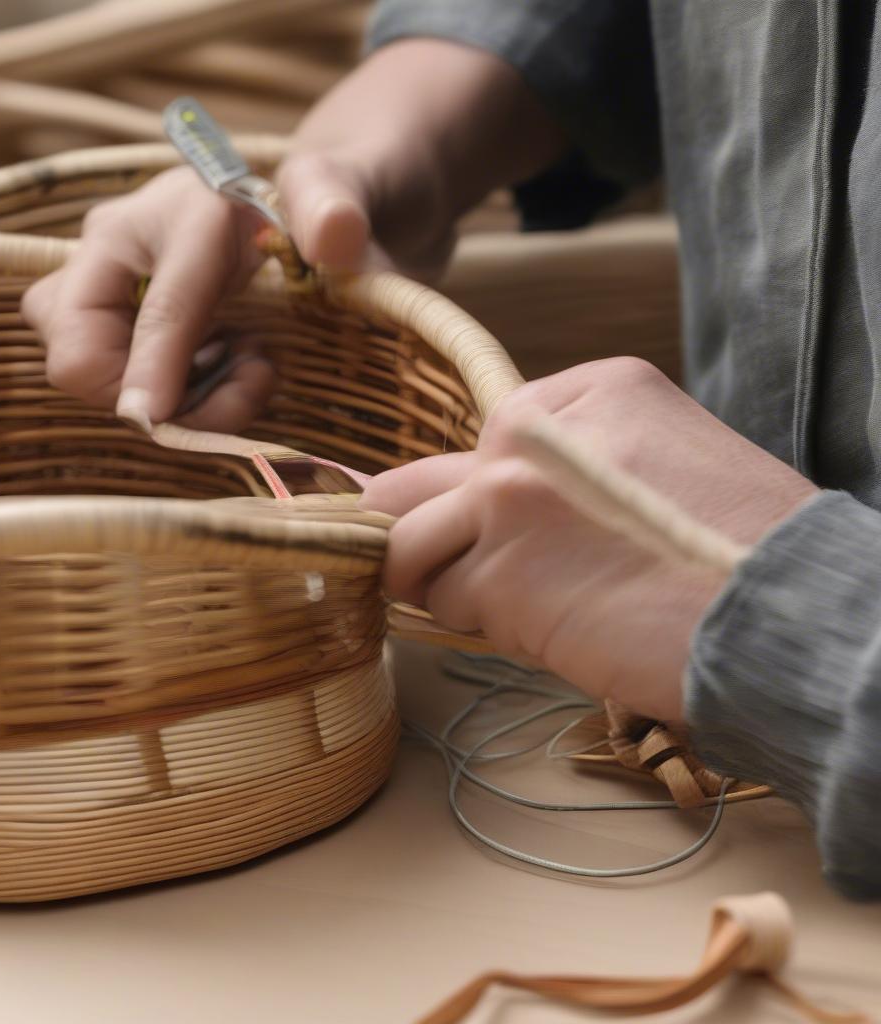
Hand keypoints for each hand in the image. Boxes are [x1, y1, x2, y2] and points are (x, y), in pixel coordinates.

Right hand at [21, 39, 561, 430]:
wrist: (301, 207)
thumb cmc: (315, 203)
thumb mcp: (331, 191)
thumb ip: (333, 205)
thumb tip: (334, 238)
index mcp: (167, 213)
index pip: (151, 313)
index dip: (153, 375)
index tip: (161, 421)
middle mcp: (114, 248)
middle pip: (76, 356)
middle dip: (155, 398)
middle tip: (246, 380)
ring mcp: (106, 285)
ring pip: (84, 372)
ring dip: (169, 401)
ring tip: (251, 366)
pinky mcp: (117, 319)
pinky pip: (116, 382)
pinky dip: (174, 397)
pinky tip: (233, 366)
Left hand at [360, 358, 818, 720]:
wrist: (786, 612)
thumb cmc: (730, 548)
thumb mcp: (647, 459)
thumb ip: (557, 465)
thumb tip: (469, 500)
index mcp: (578, 391)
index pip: (476, 449)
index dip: (483, 505)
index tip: (533, 537)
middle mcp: (527, 432)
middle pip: (408, 491)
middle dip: (426, 540)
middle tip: (465, 575)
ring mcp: (505, 499)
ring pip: (413, 552)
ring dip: (456, 589)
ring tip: (536, 606)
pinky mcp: (501, 574)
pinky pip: (446, 604)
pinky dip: (484, 627)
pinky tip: (555, 627)